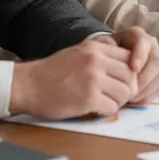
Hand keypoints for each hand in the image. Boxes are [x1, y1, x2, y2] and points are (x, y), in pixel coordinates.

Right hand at [9, 38, 137, 119]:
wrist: (27, 85)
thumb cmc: (51, 72)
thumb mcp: (78, 53)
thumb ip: (100, 57)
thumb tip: (126, 69)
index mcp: (95, 47)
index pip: (129, 58)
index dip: (129, 73)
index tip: (121, 81)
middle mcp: (97, 60)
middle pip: (131, 76)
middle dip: (127, 89)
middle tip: (116, 96)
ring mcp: (93, 79)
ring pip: (125, 93)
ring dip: (118, 101)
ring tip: (105, 102)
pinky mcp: (88, 98)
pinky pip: (112, 107)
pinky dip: (106, 111)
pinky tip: (95, 109)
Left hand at [103, 27, 158, 103]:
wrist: (111, 60)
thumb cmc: (106, 53)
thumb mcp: (102, 46)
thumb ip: (105, 44)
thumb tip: (109, 45)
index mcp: (137, 35)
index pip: (143, 42)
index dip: (140, 55)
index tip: (133, 69)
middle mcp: (152, 46)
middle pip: (156, 61)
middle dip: (144, 78)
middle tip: (130, 90)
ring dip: (146, 88)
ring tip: (130, 97)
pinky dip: (149, 95)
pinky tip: (135, 99)